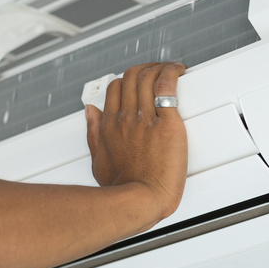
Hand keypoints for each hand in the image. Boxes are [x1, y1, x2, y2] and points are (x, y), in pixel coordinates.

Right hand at [85, 62, 187, 221]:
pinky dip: (172, 72)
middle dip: (145, 69)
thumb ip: (93, 133)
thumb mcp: (98, 160)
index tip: (139, 81)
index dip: (128, 79)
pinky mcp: (166, 124)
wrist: (141, 200)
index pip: (116, 88)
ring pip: (148, 77)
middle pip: (132, 77)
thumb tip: (89, 111)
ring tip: (171, 69)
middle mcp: (126, 118)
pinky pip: (166, 87)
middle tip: (157, 71)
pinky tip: (178, 70)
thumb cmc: (122, 188)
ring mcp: (145, 119)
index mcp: (110, 125)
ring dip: (160, 67)